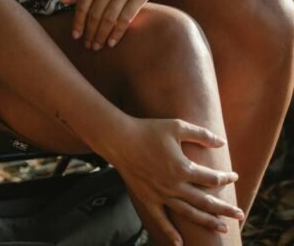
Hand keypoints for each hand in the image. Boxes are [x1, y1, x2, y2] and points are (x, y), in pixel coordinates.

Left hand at [61, 0, 175, 49]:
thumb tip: (64, 1)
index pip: (83, 2)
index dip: (78, 21)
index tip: (75, 35)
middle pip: (95, 12)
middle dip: (89, 32)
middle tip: (87, 45)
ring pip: (110, 17)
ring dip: (101, 35)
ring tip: (97, 46)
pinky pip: (127, 17)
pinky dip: (118, 32)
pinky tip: (112, 41)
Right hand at [101, 117, 243, 243]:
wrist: (118, 139)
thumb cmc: (148, 130)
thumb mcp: (176, 126)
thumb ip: (201, 134)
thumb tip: (222, 143)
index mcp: (183, 168)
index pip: (212, 178)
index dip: (226, 178)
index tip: (233, 176)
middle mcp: (174, 185)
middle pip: (206, 201)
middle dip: (225, 209)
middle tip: (240, 214)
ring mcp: (160, 194)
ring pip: (189, 213)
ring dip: (207, 222)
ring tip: (223, 228)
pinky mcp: (147, 199)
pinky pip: (160, 220)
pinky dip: (170, 233)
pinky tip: (180, 244)